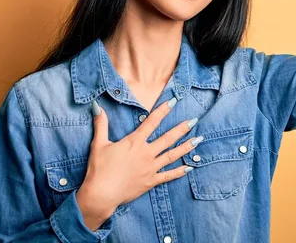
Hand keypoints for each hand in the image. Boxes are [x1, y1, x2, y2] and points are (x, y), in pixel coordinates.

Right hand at [76, 98, 200, 229]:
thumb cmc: (99, 169)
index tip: (173, 101)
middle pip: (167, 138)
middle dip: (181, 128)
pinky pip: (168, 175)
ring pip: (172, 155)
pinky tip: (190, 167)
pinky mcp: (150, 181)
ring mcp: (150, 168)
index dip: (163, 110)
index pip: (151, 122)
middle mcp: (146, 153)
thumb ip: (101, 125)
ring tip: (198, 140)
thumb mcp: (99, 144)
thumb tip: (97, 107)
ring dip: (186, 147)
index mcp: (134, 142)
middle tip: (194, 120)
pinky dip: (180, 172)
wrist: (101, 194)